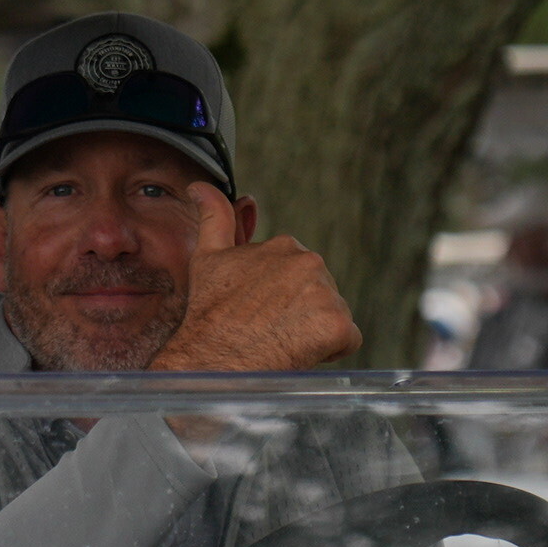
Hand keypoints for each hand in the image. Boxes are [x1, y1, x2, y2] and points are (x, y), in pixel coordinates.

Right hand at [156, 209, 361, 373]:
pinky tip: (299, 353)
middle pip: (322, 296)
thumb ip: (214, 218)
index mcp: (287, 247)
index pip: (301, 278)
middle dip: (301, 315)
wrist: (213, 359)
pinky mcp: (337, 324)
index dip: (282, 300)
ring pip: (334, 317)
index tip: (259, 312)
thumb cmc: (209, 315)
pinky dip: (329, 351)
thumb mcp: (208, 258)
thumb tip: (201, 187)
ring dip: (314, 333)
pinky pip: (347, 340)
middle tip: (268, 330)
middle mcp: (310, 262)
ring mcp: (326, 293)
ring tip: (281, 342)